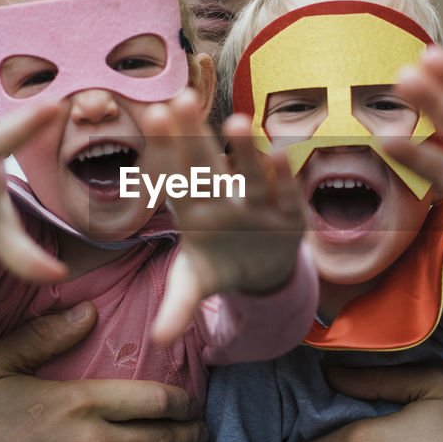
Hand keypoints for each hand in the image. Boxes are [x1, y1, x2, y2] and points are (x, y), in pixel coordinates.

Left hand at [141, 93, 306, 342]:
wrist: (259, 268)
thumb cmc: (218, 264)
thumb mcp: (194, 286)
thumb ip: (177, 308)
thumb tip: (159, 341)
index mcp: (193, 211)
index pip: (176, 179)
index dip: (166, 150)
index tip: (155, 116)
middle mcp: (223, 200)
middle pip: (207, 167)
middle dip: (195, 136)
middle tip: (181, 99)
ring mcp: (256, 205)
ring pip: (249, 175)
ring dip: (244, 151)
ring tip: (237, 121)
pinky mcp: (287, 214)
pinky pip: (284, 193)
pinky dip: (283, 177)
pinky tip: (281, 153)